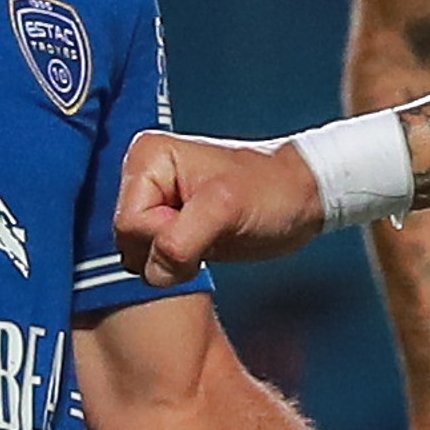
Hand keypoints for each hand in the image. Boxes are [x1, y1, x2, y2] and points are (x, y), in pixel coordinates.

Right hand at [116, 132, 333, 283]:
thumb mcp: (227, 207)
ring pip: (139, 257)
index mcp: (147, 159)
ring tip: (208, 239)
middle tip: (208, 234)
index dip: (163, 238)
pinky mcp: (168, 228)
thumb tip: (153, 270)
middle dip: (168, 252)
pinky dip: (178, 266)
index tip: (202, 226)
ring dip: (174, 262)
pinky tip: (204, 249)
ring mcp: (155, 204)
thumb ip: (182, 238)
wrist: (301, 198)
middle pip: (129, 243)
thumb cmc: (272, 190)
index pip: (128, 223)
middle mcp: (143, 179)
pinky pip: (153, 262)